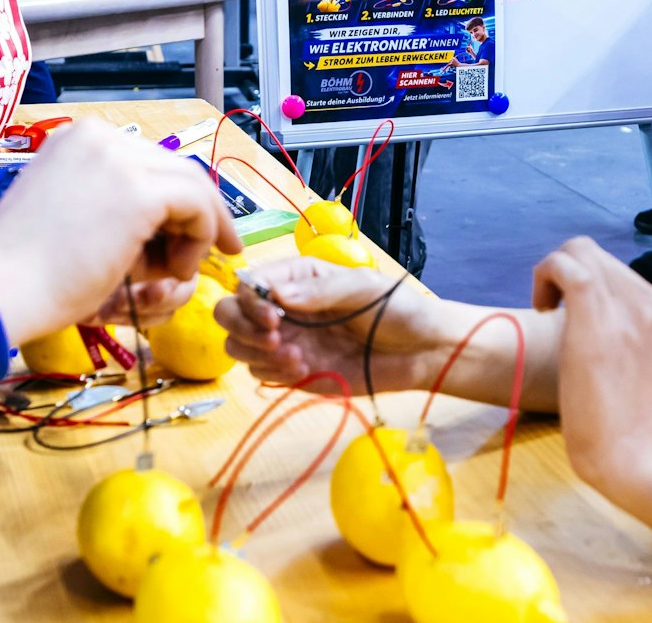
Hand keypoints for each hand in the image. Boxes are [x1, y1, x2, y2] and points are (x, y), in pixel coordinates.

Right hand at [0, 119, 242, 344]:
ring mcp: (119, 159)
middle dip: (198, 214)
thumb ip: (116, 208)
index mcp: (77, 138)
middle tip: (218, 251)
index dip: (180, 197)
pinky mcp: (139, 191)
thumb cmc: (25, 272)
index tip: (200, 229)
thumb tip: (169, 225)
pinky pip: (198, 206)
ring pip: (192, 185)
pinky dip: (200, 238)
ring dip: (195, 232)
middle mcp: (100, 137)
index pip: (149, 161)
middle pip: (175, 168)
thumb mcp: (74, 218)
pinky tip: (175, 270)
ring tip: (174, 272)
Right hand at [213, 256, 452, 393]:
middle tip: (275, 339)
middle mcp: (284, 308)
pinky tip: (303, 369)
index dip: (249, 301)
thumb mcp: (362, 288)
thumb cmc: (396, 308)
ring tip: (296, 358)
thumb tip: (276, 296)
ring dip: (257, 354)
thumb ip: (320, 292)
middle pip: (230, 314)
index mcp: (297, 279)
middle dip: (242, 327)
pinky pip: (262, 373)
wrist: (421, 351)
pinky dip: (273, 373)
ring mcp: (287, 340)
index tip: (273, 318)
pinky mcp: (294, 371)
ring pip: (239, 346)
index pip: (249, 283)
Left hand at [532, 238, 651, 490]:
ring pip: (578, 249)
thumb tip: (581, 306)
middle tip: (550, 309)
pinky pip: (565, 264)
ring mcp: (624, 304)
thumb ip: (618, 325)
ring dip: (551, 272)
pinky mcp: (596, 314)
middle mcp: (647, 298)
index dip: (582, 280)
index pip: (613, 267)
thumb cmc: (624, 417)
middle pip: (593, 251)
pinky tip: (542, 308)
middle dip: (564, 271)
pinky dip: (544, 273)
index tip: (567, 312)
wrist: (631, 450)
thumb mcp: (631, 357)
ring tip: (545, 310)